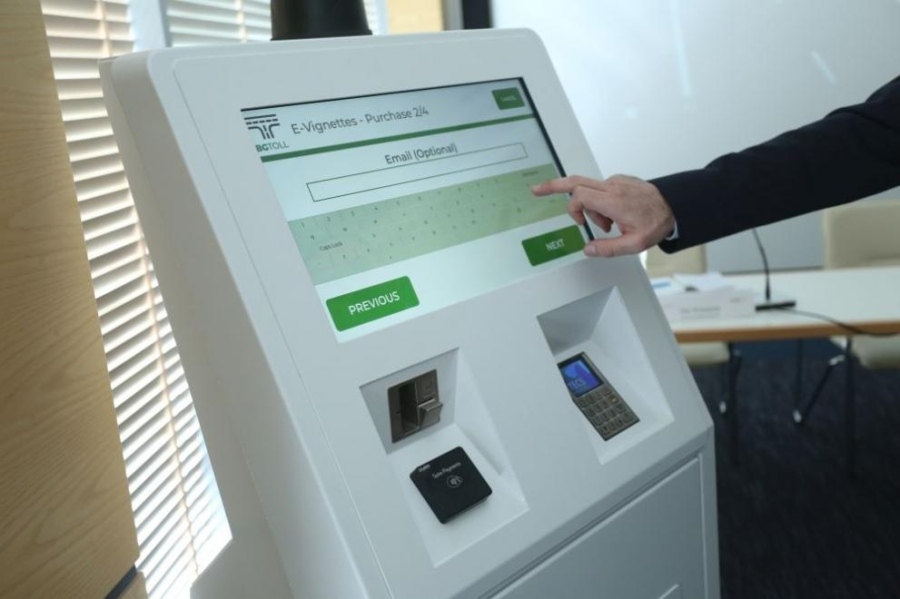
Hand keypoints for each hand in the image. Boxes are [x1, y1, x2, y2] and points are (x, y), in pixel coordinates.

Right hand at [531, 174, 674, 256]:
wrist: (675, 205)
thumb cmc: (656, 223)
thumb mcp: (635, 244)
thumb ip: (608, 249)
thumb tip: (587, 249)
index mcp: (614, 201)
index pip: (580, 196)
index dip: (574, 210)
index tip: (581, 223)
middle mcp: (612, 187)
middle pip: (576, 181)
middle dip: (554, 186)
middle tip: (536, 190)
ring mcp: (616, 181)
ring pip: (589, 190)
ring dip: (592, 208)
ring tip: (609, 224)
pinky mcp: (619, 180)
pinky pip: (600, 189)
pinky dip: (600, 203)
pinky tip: (614, 215)